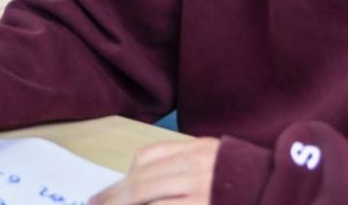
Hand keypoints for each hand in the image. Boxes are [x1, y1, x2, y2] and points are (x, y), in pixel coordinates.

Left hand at [90, 138, 219, 204]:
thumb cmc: (251, 191)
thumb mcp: (223, 168)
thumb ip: (188, 170)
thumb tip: (145, 187)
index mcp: (199, 149)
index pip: (148, 156)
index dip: (125, 176)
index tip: (110, 192)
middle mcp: (197, 163)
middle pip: (141, 178)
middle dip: (114, 196)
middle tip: (96, 204)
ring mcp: (200, 186)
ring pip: (144, 193)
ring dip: (122, 204)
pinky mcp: (201, 204)